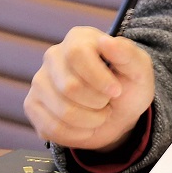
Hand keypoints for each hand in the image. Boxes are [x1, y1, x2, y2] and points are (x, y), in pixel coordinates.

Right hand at [24, 26, 154, 150]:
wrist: (117, 113)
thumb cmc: (128, 86)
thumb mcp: (139, 69)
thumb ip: (127, 54)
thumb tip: (106, 41)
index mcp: (79, 38)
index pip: (76, 54)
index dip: (98, 78)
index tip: (116, 91)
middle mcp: (54, 56)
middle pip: (69, 87)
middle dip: (97, 103)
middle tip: (108, 102)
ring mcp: (39, 81)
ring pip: (62, 111)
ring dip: (90, 120)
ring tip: (99, 114)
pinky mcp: (32, 105)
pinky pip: (51, 128)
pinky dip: (77, 134)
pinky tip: (86, 126)